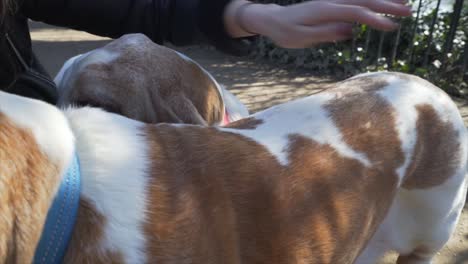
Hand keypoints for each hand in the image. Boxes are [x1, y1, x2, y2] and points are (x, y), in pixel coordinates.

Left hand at [224, 0, 411, 48]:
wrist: (273, 19)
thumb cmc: (286, 32)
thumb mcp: (302, 37)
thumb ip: (325, 33)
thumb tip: (349, 31)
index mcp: (324, 11)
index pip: (355, 13)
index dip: (374, 19)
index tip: (391, 27)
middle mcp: (331, 2)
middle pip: (364, 1)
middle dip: (387, 5)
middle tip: (408, 12)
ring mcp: (332, 1)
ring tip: (405, 3)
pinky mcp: (332, 4)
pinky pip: (356, 0)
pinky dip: (371, 1)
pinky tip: (383, 3)